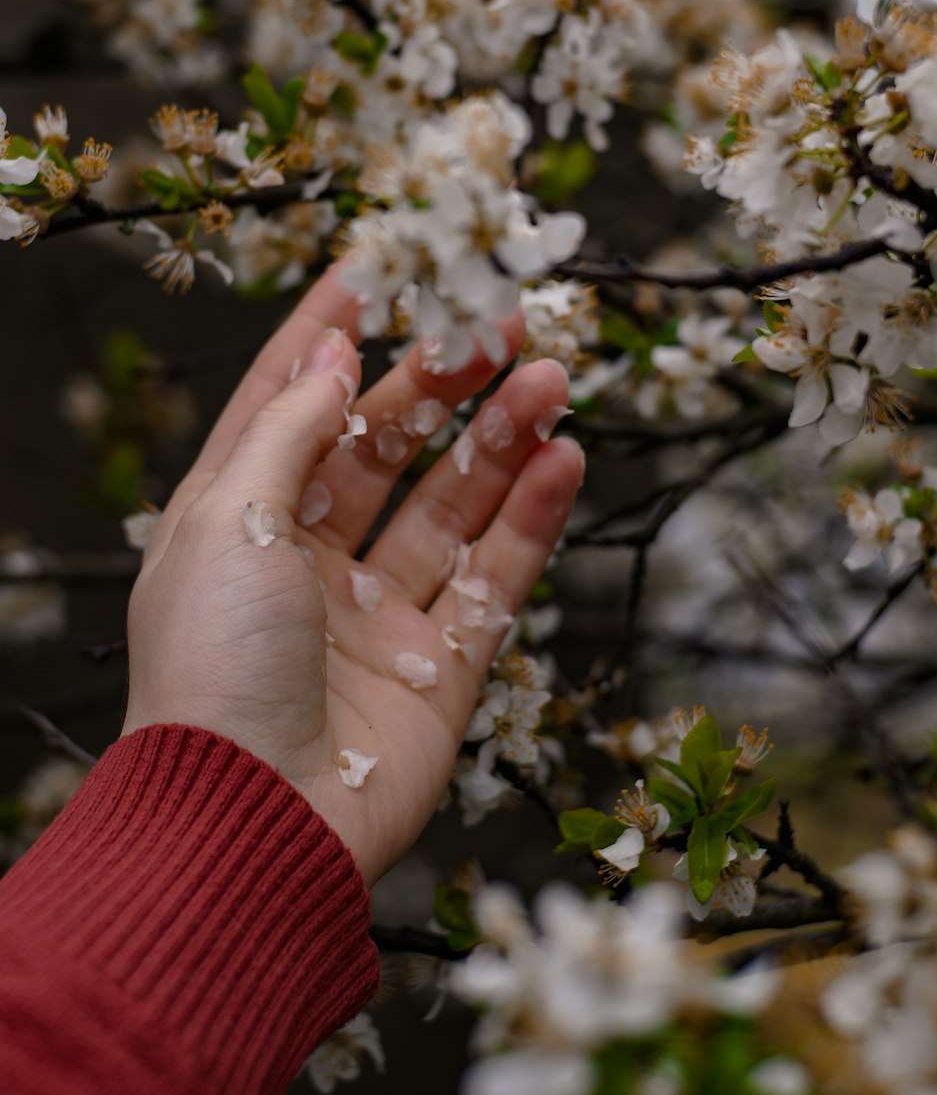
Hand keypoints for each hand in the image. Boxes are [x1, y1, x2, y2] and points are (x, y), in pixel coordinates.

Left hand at [121, 259, 583, 884]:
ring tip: (552, 376)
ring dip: (502, 439)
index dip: (326, 338)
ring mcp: (378, 614)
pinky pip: (495, 580)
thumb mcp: (230, 520)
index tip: (375, 270)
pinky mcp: (442, 668)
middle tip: (499, 322)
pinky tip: (565, 458)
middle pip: (383, 447)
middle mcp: (307, 561)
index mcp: (238, 522)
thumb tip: (330, 354)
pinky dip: (531, 519)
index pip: (286, 405)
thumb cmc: (213, 665)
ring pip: (450, 506)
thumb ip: (290, 430)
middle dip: (439, 382)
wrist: (254, 824)